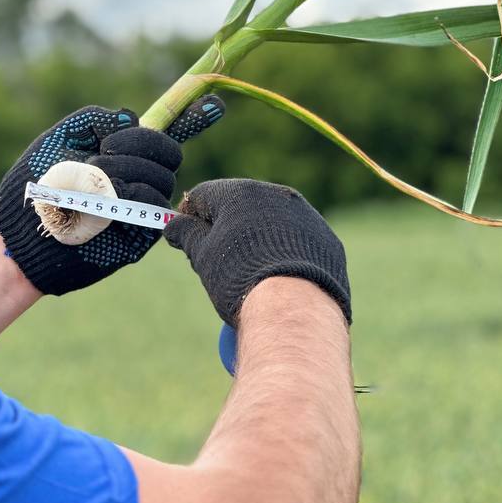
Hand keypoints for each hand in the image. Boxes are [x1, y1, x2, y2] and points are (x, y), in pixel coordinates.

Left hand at [0, 100, 224, 294]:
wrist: (22, 228)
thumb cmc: (37, 180)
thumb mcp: (64, 135)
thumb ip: (99, 118)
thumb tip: (133, 119)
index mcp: (122, 152)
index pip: (165, 134)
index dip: (193, 118)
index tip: (215, 105)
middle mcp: (137, 178)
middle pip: (169, 153)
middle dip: (142, 144)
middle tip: (104, 151)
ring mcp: (139, 207)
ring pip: (163, 178)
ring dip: (127, 169)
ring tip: (92, 179)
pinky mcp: (139, 236)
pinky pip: (155, 206)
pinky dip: (133, 194)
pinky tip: (105, 199)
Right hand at [164, 178, 351, 326]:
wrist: (294, 309)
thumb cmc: (239, 278)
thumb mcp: (202, 256)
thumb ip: (185, 233)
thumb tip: (173, 224)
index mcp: (240, 192)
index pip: (203, 196)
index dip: (190, 217)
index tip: (188, 240)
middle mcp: (277, 195)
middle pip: (241, 206)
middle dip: (227, 228)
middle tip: (219, 261)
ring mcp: (307, 216)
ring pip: (273, 223)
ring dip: (259, 240)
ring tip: (253, 274)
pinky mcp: (328, 240)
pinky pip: (300, 241)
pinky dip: (288, 255)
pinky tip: (282, 281)